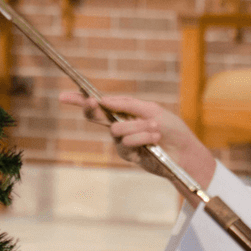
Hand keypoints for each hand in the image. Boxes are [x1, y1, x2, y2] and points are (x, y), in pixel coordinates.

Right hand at [59, 92, 216, 194]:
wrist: (184, 151)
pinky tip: (154, 138)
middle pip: (95, 116)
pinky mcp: (127, 155)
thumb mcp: (151, 109)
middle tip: (91, 102)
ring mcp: (122, 141)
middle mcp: (119, 126)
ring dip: (137, 127)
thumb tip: (103, 99)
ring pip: (115, 130)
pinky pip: (127, 142)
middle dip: (90, 108)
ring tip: (155, 128)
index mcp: (124, 112)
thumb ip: (127, 104)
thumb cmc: (170, 128)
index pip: (99, 104)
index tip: (66, 95)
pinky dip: (142, 137)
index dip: (81, 99)